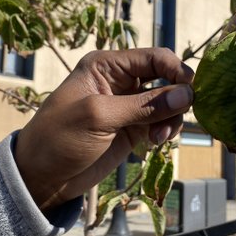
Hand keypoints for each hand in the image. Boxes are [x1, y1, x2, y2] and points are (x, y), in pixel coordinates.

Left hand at [15, 48, 193, 210]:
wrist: (43, 177)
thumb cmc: (60, 138)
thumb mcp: (100, 116)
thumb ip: (145, 105)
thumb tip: (188, 94)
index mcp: (108, 66)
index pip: (154, 58)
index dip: (176, 70)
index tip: (192, 89)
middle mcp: (122, 81)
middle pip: (166, 79)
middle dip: (176, 97)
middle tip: (173, 119)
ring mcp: (129, 106)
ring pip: (168, 102)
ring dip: (172, 118)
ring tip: (159, 137)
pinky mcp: (135, 128)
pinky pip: (162, 122)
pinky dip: (166, 130)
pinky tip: (155, 142)